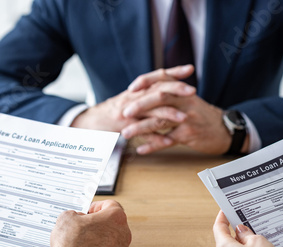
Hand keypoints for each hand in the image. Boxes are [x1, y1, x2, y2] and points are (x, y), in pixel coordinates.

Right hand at [50, 200, 131, 246]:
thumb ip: (74, 214)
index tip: (87, 212)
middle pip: (111, 223)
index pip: (110, 205)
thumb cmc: (73, 245)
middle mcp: (123, 233)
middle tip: (81, 226)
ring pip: (109, 240)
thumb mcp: (66, 218)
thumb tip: (76, 219)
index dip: (96, 206)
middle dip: (96, 224)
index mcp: (116, 217)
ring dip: (96, 239)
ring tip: (79, 242)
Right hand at [71, 66, 195, 132]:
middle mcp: (134, 98)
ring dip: (169, 115)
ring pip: (151, 111)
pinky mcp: (125, 128)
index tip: (190, 69)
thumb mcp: (131, 98)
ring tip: (184, 118)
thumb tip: (166, 87)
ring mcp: (129, 113)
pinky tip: (169, 142)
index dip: (174, 72)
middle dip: (176, 90)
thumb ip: (147, 93)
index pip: (157, 76)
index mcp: (138, 90)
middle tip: (192, 90)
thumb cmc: (113, 110)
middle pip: (157, 91)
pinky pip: (143, 133)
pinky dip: (157, 139)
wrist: (90, 122)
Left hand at [122, 89, 229, 153]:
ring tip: (126, 133)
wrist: (226, 130)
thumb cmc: (203, 116)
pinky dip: (152, 145)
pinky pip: (167, 140)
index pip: (162, 79)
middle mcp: (185, 101)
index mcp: (183, 91)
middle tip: (124, 113)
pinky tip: (141, 149)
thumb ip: (172, 95)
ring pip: (160, 121)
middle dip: (139, 105)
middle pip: (159, 97)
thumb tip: (148, 94)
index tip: (130, 88)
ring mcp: (187, 118)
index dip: (145, 82)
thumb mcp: (189, 100)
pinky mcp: (189, 134)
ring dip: (141, 128)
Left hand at [213, 211, 282, 246]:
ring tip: (256, 235)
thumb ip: (247, 233)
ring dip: (243, 242)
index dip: (222, 217)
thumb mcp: (257, 241)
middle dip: (235, 230)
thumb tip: (241, 230)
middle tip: (244, 220)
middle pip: (226, 239)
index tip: (225, 211)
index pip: (218, 227)